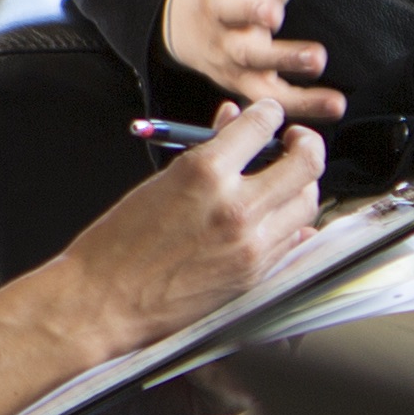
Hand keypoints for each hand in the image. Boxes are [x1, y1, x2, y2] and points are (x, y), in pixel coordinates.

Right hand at [45, 93, 325, 358]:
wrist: (106, 301)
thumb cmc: (121, 241)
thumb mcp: (162, 180)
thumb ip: (207, 147)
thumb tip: (233, 119)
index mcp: (205, 173)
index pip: (262, 125)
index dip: (270, 113)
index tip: (270, 115)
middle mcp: (237, 207)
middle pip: (306, 163)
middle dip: (306, 145)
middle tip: (295, 143)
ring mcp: (252, 244)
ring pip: (307, 202)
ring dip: (301, 185)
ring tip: (285, 180)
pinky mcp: (256, 274)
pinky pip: (295, 239)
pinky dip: (293, 222)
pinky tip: (280, 215)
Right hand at [157, 0, 353, 118]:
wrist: (196, 28)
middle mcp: (223, 10)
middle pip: (230, 13)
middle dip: (249, 12)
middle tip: (274, 12)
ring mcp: (231, 49)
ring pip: (249, 59)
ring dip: (280, 60)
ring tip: (317, 57)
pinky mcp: (246, 83)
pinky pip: (271, 97)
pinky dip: (302, 104)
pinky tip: (336, 103)